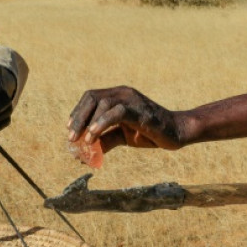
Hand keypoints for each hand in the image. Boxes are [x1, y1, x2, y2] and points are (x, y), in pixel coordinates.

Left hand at [67, 86, 185, 151]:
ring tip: (85, 141)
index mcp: (118, 96)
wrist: (176, 133)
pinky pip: (115, 112)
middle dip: (78, 118)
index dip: (78, 112)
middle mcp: (122, 93)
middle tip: (71, 138)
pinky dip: (101, 124)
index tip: (70, 130)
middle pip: (92, 98)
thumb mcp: (122, 136)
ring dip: (88, 123)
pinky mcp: (138, 110)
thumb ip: (105, 140)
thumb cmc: (149, 133)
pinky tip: (93, 137)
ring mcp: (131, 99)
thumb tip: (84, 153)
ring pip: (101, 103)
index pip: (91, 97)